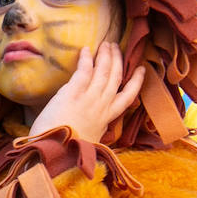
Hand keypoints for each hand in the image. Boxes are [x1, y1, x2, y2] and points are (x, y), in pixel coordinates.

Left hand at [29, 42, 144, 143]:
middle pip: (116, 77)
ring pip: (103, 71)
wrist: (55, 154)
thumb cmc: (67, 150)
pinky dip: (87, 58)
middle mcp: (101, 106)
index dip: (136, 82)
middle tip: (117, 47)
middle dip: (118, 60)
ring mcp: (88, 99)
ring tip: (106, 44)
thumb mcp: (91, 141)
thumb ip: (96, 129)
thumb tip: (99, 125)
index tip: (141, 70)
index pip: (128, 97)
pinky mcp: (73, 93)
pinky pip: (84, 71)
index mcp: (107, 119)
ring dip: (106, 55)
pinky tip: (86, 49)